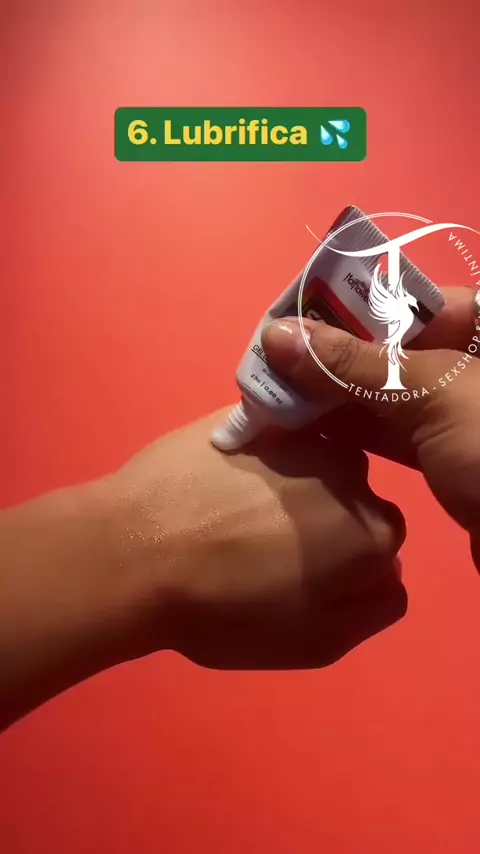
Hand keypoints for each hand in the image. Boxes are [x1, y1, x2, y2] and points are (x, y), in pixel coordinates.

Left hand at [0, 408, 406, 728]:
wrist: (138, 551)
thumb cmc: (225, 609)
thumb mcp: (313, 644)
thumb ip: (371, 611)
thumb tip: (385, 577)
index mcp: (371, 534)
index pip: (379, 550)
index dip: (342, 567)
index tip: (298, 576)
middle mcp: (351, 474)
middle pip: (352, 500)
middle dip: (324, 520)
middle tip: (264, 545)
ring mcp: (301, 436)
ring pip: (317, 464)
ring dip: (296, 483)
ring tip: (236, 510)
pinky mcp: (257, 413)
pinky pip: (280, 437)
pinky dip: (264, 456)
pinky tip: (221, 480)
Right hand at [261, 286, 479, 558]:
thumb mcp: (432, 394)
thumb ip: (354, 364)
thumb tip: (277, 334)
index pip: (418, 301)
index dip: (357, 305)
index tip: (300, 315)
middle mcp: (476, 368)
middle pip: (398, 347)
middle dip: (338, 353)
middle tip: (275, 357)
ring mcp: (465, 417)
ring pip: (392, 393)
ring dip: (338, 395)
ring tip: (277, 391)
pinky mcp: (453, 461)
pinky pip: (397, 434)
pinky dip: (356, 431)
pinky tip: (310, 429)